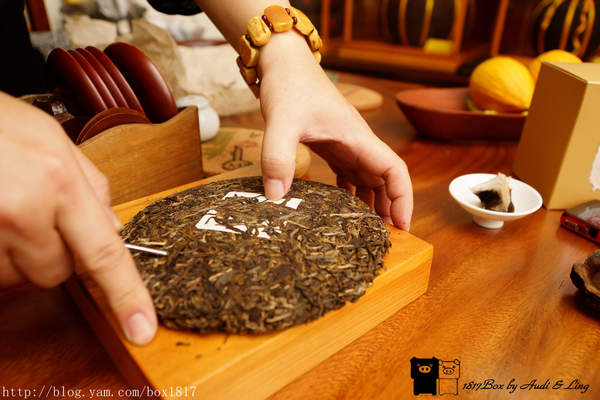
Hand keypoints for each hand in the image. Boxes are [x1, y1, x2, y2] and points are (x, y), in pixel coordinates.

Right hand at [0, 92, 156, 344]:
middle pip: (58, 272)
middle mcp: (22, 210)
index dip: (126, 296)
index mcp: (59, 180)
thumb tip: (112, 226)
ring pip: (19, 277)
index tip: (141, 331)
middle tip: (36, 216)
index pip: (104, 252)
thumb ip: (89, 183)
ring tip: (5, 211)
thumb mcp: (51, 138)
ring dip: (19, 257)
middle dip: (55, 254)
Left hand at [257, 32, 412, 229]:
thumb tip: (276, 198)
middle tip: (383, 241)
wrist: (283, 63)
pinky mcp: (331, 147)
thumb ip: (277, 156)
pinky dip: (350, 195)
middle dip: (389, 210)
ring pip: (368, 180)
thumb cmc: (289, 85)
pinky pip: (349, 176)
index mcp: (357, 138)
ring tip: (365, 234)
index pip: (394, 170)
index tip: (401, 225)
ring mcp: (345, 145)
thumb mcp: (281, 121)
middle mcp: (357, 144)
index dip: (403, 198)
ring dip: (371, 205)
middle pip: (385, 181)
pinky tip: (341, 212)